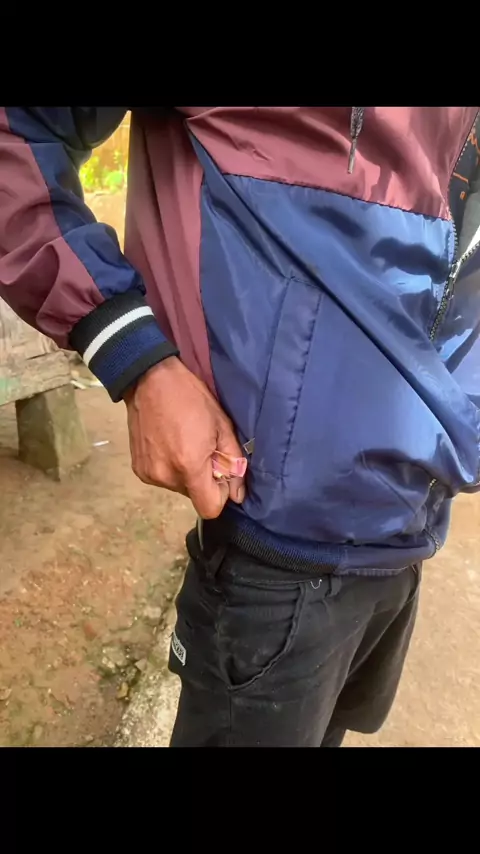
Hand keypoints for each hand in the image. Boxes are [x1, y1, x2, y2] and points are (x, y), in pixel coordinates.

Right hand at [124, 357, 245, 517]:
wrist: (150, 380)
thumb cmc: (191, 398)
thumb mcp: (222, 426)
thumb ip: (234, 464)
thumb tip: (237, 495)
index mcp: (189, 466)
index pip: (209, 508)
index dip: (220, 495)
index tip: (220, 473)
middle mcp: (166, 476)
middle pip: (194, 497)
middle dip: (203, 480)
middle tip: (203, 449)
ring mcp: (148, 474)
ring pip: (179, 488)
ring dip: (186, 473)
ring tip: (184, 444)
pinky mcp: (138, 469)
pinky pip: (163, 479)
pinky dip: (170, 468)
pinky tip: (169, 445)